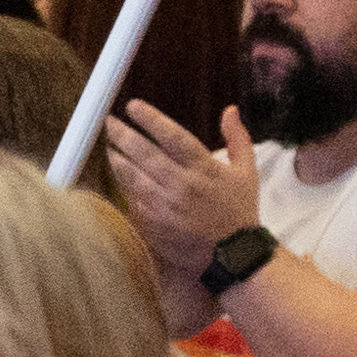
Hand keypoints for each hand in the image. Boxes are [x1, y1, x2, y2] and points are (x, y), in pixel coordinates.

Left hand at [102, 99, 261, 296]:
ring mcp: (165, 205)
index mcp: (205, 169)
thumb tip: (230, 108)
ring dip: (117, 158)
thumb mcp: (246, 170)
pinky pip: (132, 196)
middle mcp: (182, 185)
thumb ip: (238, 138)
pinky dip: (124, 182)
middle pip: (144, 154)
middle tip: (109, 121)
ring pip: (131, 175)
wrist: (232, 251)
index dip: (150, 119)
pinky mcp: (153, 221)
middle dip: (122, 134)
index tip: (132, 105)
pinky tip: (119, 171)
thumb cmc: (239, 207)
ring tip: (110, 145)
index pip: (172, 137)